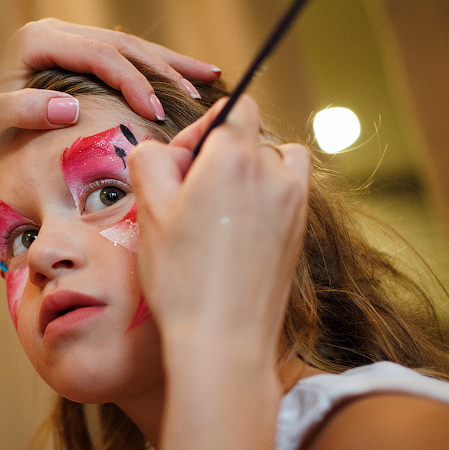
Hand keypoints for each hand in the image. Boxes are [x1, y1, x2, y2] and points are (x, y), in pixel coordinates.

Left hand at [0, 18, 220, 146]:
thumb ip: (20, 110)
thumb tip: (70, 107)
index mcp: (36, 40)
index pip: (100, 55)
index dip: (132, 82)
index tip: (156, 113)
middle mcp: (52, 31)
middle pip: (120, 43)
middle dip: (164, 68)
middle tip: (200, 95)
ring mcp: (61, 38)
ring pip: (124, 44)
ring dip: (166, 62)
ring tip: (208, 76)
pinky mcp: (65, 51)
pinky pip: (114, 54)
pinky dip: (147, 64)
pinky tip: (175, 74)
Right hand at [128, 95, 310, 355]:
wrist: (223, 341)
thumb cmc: (181, 279)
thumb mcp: (148, 211)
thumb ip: (151, 160)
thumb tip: (165, 150)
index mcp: (235, 159)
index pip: (234, 108)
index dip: (202, 129)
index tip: (181, 165)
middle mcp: (274, 174)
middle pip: (250, 138)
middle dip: (218, 156)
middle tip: (188, 200)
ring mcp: (295, 204)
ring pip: (274, 163)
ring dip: (249, 174)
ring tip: (218, 213)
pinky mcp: (300, 232)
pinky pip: (287, 193)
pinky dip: (266, 198)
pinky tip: (237, 233)